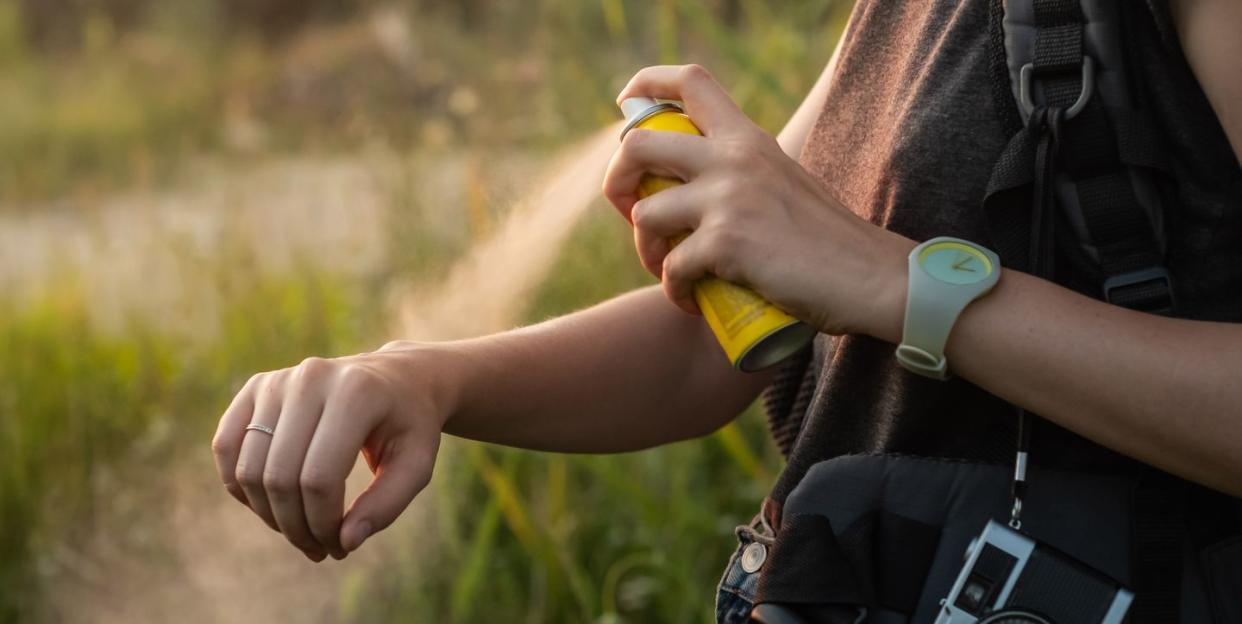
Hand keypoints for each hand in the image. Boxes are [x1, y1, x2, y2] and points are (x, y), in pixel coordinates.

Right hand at [211, 342, 444, 560]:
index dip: (323, 524)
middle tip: (320, 549)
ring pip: (249, 469)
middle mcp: (310, 378)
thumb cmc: (409, 426)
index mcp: (356, 392)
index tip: (341, 546)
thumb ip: (386, 505)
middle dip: (296, 527)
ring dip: (269, 515)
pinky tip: (272, 505)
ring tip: (301, 531)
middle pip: (280, 477)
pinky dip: (240, 487)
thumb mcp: (416, 465)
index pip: (319, 477)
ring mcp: (278, 380)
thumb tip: (345, 542)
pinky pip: (226, 446)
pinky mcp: (256, 386)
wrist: (397, 378)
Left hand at [603, 65, 915, 339]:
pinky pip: (671, 268)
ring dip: (645, 251)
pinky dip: (674, 291)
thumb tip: (697, 191)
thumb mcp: (784, 182)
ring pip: (644, 214)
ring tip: (668, 270)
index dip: (644, 85)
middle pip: (637, 145)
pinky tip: (691, 301)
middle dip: (616, 181)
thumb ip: (746, 174)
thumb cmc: (829, 242)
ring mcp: (728, 198)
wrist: (870, 278)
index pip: (689, 82)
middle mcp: (734, 158)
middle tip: (630, 213)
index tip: (626, 108)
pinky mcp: (727, 243)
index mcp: (749, 138)